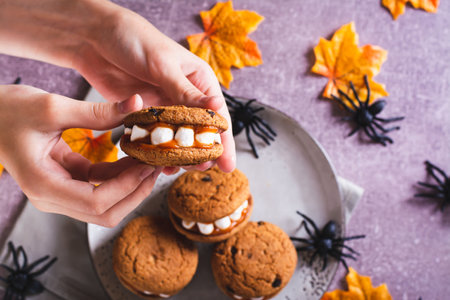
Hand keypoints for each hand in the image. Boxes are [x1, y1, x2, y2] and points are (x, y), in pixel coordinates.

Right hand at [0, 84, 160, 226]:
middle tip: (156, 166)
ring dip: (130, 186)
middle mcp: (52, 197)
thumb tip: (136, 104)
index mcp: (43, 186)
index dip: (127, 187)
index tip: (147, 164)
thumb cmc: (8, 110)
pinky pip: (99, 186)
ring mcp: (60, 192)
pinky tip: (133, 157)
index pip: (96, 202)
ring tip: (149, 160)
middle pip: (104, 212)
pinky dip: (119, 175)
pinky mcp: (67, 181)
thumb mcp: (52, 108)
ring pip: (105, 204)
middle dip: (134, 192)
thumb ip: (97, 112)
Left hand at [72, 2, 235, 172]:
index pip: (216, 114)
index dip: (223, 140)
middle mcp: (184, 96)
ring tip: (178, 169)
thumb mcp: (163, 65)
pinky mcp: (144, 114)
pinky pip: (154, 138)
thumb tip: (216, 107)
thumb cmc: (136, 40)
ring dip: (178, 155)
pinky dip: (156, 151)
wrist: (95, 38)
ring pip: (177, 138)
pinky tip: (156, 163)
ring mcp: (164, 107)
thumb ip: (186, 91)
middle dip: (201, 152)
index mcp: (198, 80)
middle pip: (199, 131)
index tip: (226, 165)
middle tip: (199, 169)